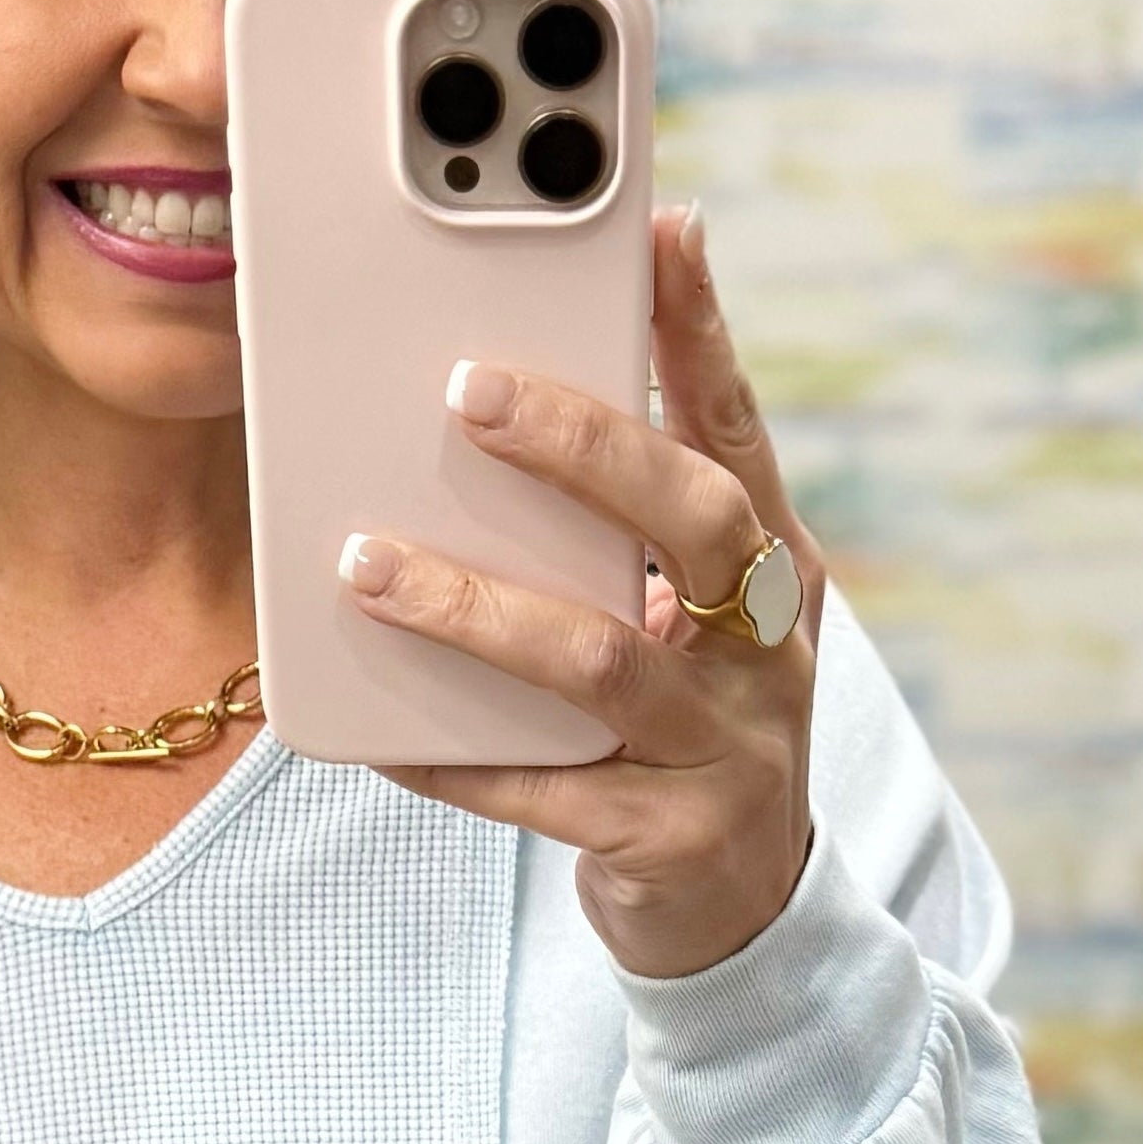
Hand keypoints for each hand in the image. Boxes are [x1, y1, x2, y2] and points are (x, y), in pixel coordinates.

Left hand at [340, 204, 821, 982]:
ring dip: (474, 606)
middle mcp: (770, 650)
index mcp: (777, 570)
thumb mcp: (688, 619)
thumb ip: (625, 527)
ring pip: (599, 659)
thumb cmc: (683, 726)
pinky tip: (380, 732)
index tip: (659, 230)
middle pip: (693, 521)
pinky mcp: (668, 840)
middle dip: (584, 446)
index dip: (703, 331)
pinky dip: (455, 757)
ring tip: (366, 563)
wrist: (739, 913)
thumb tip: (504, 394)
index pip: (740, 430)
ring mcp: (728, 748)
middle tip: (466, 391)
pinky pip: (544, 793)